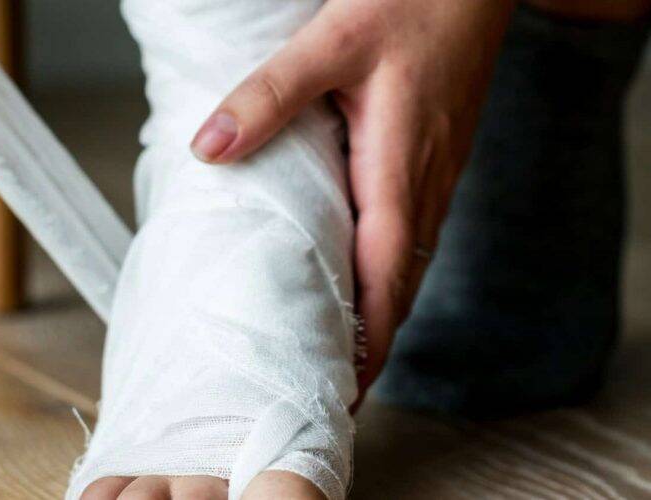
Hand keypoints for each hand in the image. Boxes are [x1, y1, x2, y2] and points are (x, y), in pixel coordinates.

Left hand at [189, 0, 514, 400]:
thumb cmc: (416, 1)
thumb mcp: (333, 40)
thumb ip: (269, 93)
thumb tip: (210, 146)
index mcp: (402, 166)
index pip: (387, 278)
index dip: (369, 340)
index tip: (345, 389)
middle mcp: (428, 182)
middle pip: (402, 286)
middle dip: (373, 345)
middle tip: (332, 388)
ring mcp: (439, 173)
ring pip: (410, 263)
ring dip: (381, 312)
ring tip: (340, 349)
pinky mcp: (437, 158)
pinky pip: (413, 233)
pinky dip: (388, 272)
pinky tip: (358, 274)